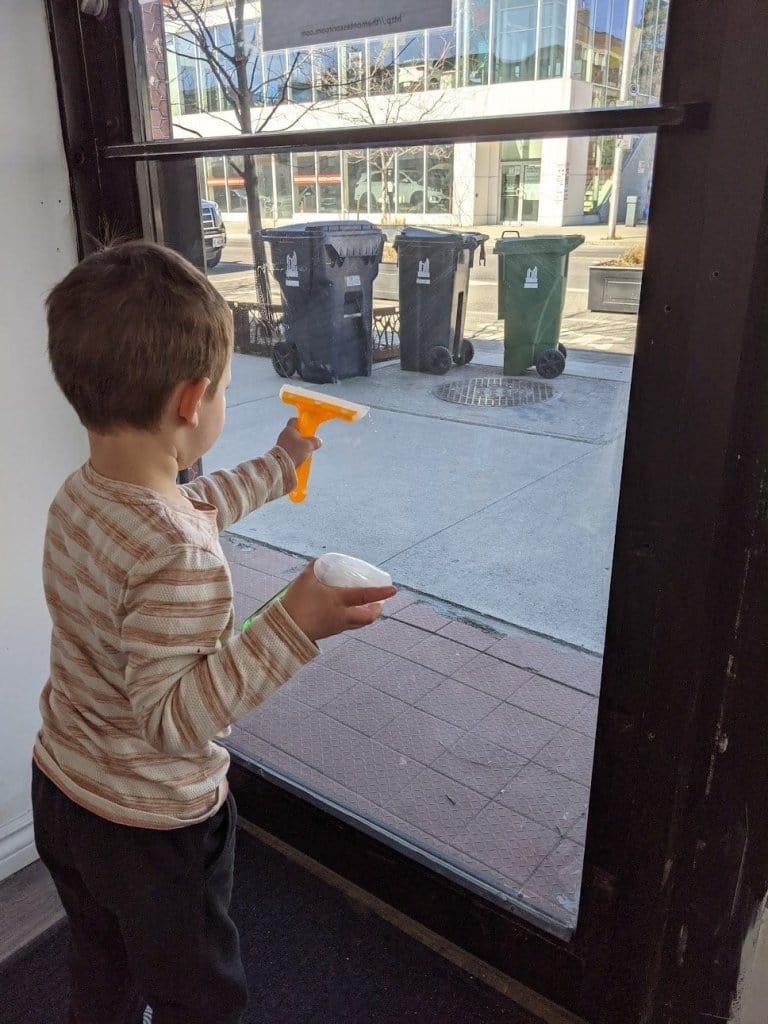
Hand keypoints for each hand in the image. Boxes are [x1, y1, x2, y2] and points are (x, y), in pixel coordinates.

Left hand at [276, 418, 320, 467]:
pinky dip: (293, 453)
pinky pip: (288, 450)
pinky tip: (298, 459)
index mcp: (289, 429)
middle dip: (302, 437)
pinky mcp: (278, 452)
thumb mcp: (308, 446)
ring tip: (304, 454)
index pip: (294, 420)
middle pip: (294, 432)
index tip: (307, 428)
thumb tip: (318, 441)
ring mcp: (280, 443)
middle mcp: (283, 434)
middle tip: (308, 443)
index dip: (301, 423)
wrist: (280, 464)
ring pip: (292, 442)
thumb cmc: (294, 451)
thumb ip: (314, 442)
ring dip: (298, 446)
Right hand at [280, 561, 395, 641]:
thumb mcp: (304, 579)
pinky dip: (352, 619)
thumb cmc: (296, 602)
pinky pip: (347, 627)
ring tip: (367, 608)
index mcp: (338, 601)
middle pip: (367, 618)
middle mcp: (341, 616)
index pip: (365, 596)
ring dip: (366, 616)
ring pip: (358, 624)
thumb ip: (315, 567)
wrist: (284, 629)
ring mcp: (336, 627)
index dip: (380, 593)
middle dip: (376, 610)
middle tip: (380, 603)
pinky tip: (346, 613)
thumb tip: (323, 559)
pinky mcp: (328, 633)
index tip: (394, 590)